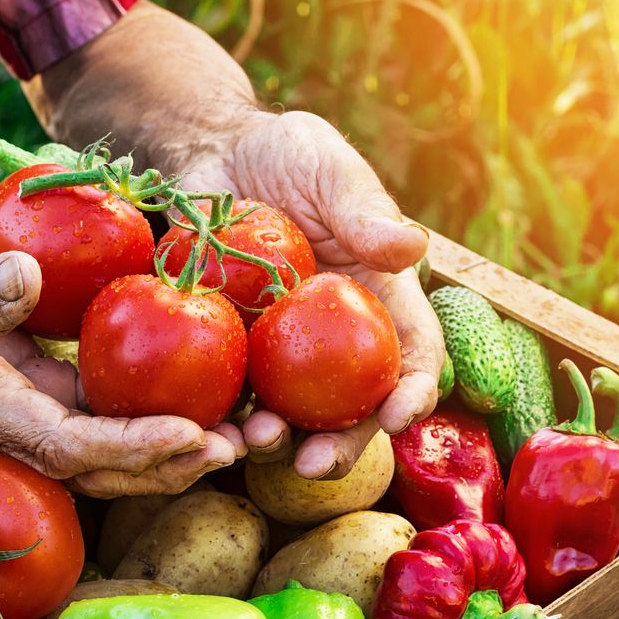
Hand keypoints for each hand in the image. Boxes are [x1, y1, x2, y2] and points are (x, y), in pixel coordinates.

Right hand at [0, 200, 239, 495]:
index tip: (192, 434)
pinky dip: (154, 409)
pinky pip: (106, 408)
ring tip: (241, 434)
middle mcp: (7, 421)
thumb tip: (25, 285)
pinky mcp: (43, 382)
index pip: (67, 447)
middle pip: (99, 467)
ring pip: (109, 446)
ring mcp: (27, 405)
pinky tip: (202, 393)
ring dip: (173, 446)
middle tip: (239, 447)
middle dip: (168, 463)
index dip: (130, 448)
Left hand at [178, 110, 445, 477]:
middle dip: (342, 445)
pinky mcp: (229, 350)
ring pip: (290, 415)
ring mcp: (282, 351)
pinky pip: (229, 393)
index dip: (412, 392)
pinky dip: (220, 417)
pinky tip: (205, 427)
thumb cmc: (287, 154)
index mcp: (380, 300)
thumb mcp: (330, 169)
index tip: (396, 414)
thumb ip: (363, 210)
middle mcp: (338, 340)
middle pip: (354, 407)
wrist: (213, 154)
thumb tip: (411, 247)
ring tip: (254, 443)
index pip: (413, 356)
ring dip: (276, 442)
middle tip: (315, 464)